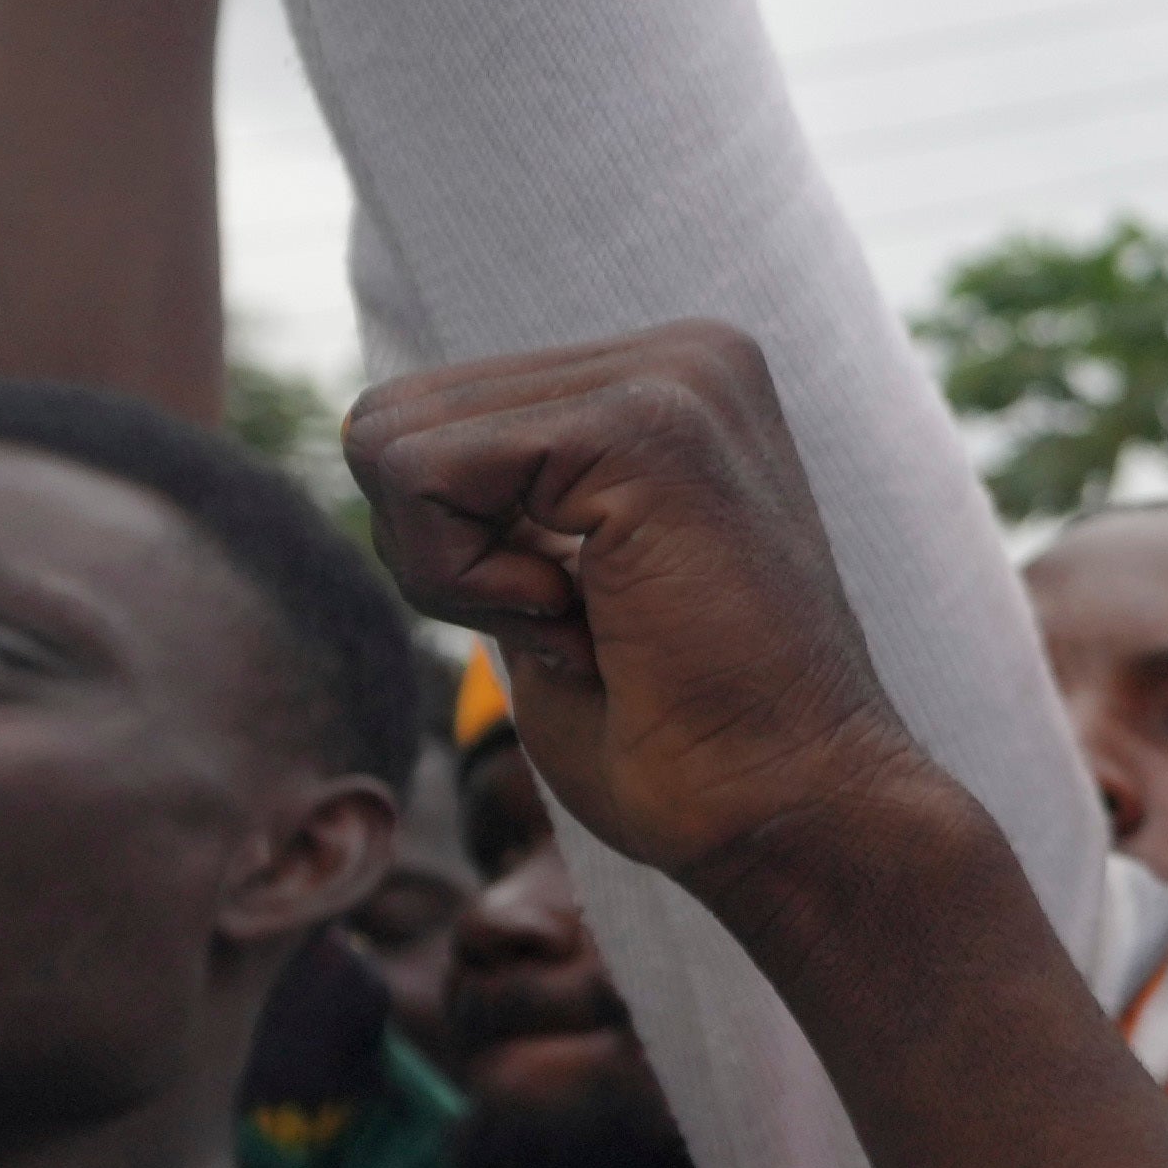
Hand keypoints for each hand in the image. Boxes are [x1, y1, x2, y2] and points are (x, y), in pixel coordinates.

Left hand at [343, 324, 959, 903]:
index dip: (453, 550)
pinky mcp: (646, 421)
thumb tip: (377, 437)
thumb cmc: (681, 745)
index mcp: (672, 381)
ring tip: (589, 626)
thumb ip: (493, 498)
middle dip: (438, 556)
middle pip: (394, 415)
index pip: (430, 412)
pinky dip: (463, 580)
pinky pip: (422, 474)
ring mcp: (674, 375)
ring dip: (450, 573)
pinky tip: (582, 624)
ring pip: (391, 440)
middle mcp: (684, 354)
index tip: (585, 619)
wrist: (790, 814)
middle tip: (577, 629)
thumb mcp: (558, 580)